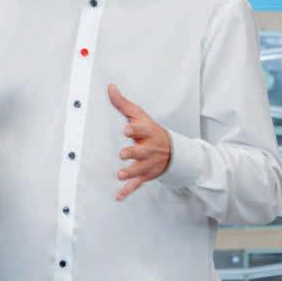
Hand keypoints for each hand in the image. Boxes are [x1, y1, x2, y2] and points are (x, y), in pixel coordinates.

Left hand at [108, 83, 170, 200]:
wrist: (171, 149)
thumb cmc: (149, 129)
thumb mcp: (138, 115)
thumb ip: (122, 103)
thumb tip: (110, 86)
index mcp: (147, 132)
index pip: (141, 130)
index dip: (135, 129)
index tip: (127, 129)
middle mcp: (149, 148)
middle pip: (141, 151)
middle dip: (133, 153)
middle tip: (123, 154)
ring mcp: (148, 163)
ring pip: (140, 169)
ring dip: (130, 173)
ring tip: (120, 175)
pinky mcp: (146, 175)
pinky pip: (137, 184)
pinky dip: (128, 191)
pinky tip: (118, 196)